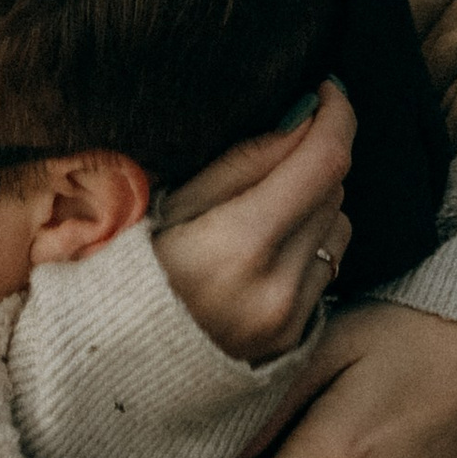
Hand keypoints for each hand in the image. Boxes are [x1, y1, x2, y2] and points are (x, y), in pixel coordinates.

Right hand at [149, 83, 356, 362]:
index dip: (338, 116)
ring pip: (338, 229)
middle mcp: (277, 287)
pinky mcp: (297, 340)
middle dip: (312, 159)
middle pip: (333, 190)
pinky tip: (263, 256)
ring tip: (259, 213)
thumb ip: (245, 161)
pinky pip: (327, 270)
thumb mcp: (173, 203)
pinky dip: (308, 249)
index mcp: (241, 244)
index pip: (323, 162)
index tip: (328, 90)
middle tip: (271, 155)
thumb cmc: (133, 272)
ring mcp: (291, 320)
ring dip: (315, 206)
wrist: (117, 367)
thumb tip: (305, 117)